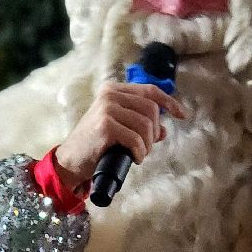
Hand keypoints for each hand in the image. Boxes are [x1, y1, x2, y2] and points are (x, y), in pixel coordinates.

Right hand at [53, 82, 186, 188]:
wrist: (70, 160)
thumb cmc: (95, 145)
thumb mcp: (119, 129)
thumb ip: (140, 125)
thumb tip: (163, 129)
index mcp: (114, 90)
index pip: (150, 90)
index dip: (169, 102)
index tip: (182, 115)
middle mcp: (110, 95)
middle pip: (151, 109)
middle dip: (154, 131)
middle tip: (146, 147)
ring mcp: (107, 109)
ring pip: (145, 125)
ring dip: (147, 144)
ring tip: (139, 154)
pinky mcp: (105, 126)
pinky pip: (136, 139)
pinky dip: (140, 152)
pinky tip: (135, 158)